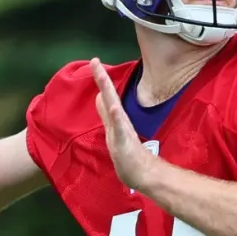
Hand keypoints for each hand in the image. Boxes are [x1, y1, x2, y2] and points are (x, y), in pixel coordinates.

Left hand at [90, 57, 152, 189]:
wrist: (141, 174)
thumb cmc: (128, 154)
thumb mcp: (115, 131)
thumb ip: (108, 114)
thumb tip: (101, 97)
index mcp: (116, 118)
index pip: (107, 95)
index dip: (101, 79)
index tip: (95, 62)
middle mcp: (119, 120)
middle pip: (109, 95)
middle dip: (102, 78)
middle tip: (95, 61)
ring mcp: (122, 130)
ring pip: (113, 107)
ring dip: (108, 92)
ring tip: (101, 77)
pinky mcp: (125, 141)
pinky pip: (120, 127)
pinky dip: (117, 116)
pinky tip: (114, 107)